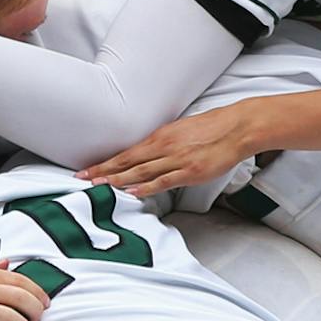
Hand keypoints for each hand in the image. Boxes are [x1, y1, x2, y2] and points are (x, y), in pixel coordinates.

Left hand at [83, 104, 261, 198]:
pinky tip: (133, 193)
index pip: (126, 152)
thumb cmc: (213, 127)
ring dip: (118, 180)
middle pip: (127, 162)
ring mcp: (176, 159)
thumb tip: (148, 153)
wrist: (237, 127)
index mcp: (161, 136)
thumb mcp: (181, 130)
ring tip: (99, 186)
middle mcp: (164, 146)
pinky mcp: (190, 170)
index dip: (105, 163)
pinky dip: (147, 187)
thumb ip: (164, 143)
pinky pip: (164, 180)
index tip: (88, 170)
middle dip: (103, 172)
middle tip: (82, 180)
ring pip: (141, 172)